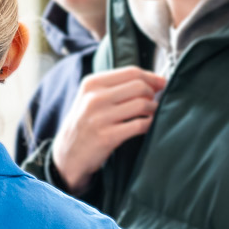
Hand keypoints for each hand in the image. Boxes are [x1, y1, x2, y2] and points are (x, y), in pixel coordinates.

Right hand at [51, 66, 165, 189]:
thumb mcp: (90, 99)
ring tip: (151, 114)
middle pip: (139, 86)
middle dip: (153, 93)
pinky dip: (149, 124)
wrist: (67, 156)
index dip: (152, 77)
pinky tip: (148, 126)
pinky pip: (139, 125)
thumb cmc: (85, 125)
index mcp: (91, 84)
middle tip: (155, 101)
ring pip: (142, 105)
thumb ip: (115, 87)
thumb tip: (154, 81)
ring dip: (153, 109)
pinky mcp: (107, 137)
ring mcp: (100, 118)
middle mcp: (94, 98)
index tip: (161, 83)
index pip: (131, 72)